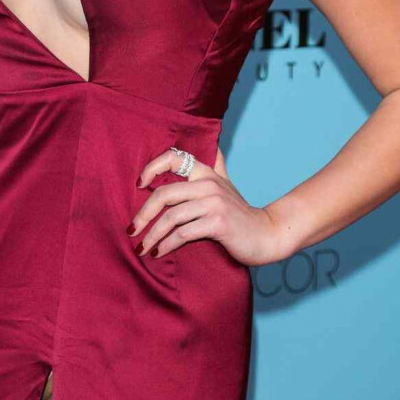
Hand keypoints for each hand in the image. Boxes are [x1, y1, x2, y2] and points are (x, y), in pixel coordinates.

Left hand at [129, 146, 285, 266]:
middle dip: (143, 214)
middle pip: (164, 194)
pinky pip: (183, 233)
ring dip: (152, 235)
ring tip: (142, 248)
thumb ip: (215, 167)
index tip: (138, 184)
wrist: (266, 234)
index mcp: (206, 173)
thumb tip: (208, 147)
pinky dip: (167, 245)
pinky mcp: (218, 223)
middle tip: (132, 230)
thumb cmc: (240, 213)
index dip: (151, 167)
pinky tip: (159, 252)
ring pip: (171, 217)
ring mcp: (214, 203)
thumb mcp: (226, 185)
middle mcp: (208, 184)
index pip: (173, 158)